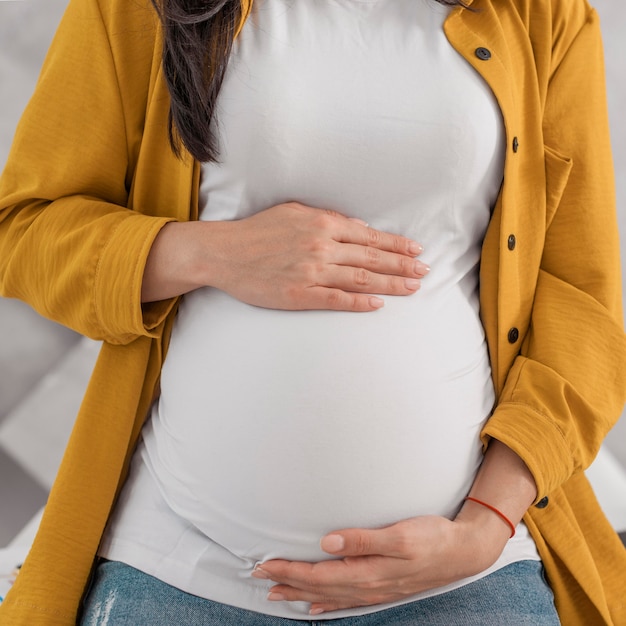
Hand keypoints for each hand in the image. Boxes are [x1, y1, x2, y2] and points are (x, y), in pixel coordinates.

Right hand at [199, 202, 428, 310]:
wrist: (225, 253)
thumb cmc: (258, 230)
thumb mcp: (293, 211)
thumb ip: (327, 218)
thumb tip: (357, 227)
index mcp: (322, 224)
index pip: (369, 236)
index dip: (395, 244)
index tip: (416, 250)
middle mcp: (321, 247)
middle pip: (372, 257)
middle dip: (403, 265)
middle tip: (425, 271)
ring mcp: (312, 272)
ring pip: (361, 279)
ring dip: (391, 284)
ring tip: (413, 287)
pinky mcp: (300, 295)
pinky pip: (337, 299)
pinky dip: (360, 302)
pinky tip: (379, 304)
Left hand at [251, 513, 509, 614]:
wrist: (463, 552)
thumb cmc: (433, 538)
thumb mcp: (400, 535)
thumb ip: (362, 539)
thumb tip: (327, 542)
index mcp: (368, 572)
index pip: (318, 575)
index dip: (289, 571)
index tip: (265, 565)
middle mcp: (368, 586)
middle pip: (318, 587)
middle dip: (287, 582)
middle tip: (260, 577)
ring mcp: (375, 590)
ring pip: (329, 595)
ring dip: (301, 593)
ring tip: (277, 594)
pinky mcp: (382, 587)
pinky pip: (346, 600)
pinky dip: (326, 603)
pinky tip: (315, 606)